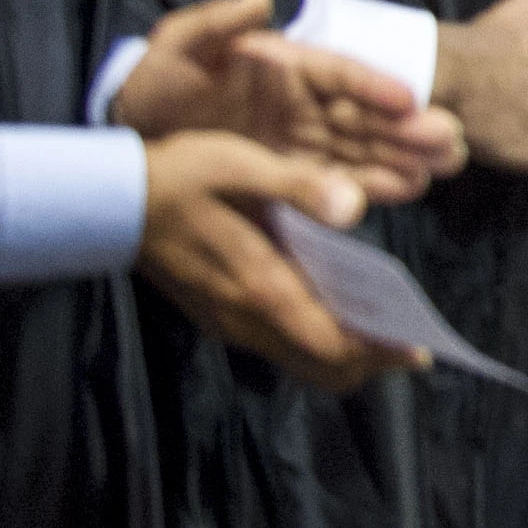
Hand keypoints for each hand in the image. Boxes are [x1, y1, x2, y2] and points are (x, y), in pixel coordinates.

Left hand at [105, 0, 464, 196]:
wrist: (125, 141)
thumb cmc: (152, 84)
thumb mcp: (176, 47)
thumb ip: (214, 24)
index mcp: (283, 66)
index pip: (338, 72)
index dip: (374, 84)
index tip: (410, 99)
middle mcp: (302, 103)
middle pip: (364, 114)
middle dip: (409, 127)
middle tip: (452, 140)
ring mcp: (300, 140)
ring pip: (362, 148)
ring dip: (404, 158)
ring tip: (445, 168)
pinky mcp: (290, 174)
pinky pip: (338, 181)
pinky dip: (373, 186)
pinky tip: (409, 190)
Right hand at [135, 134, 415, 393]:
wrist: (108, 200)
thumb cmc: (179, 175)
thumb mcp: (240, 164)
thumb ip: (300, 186)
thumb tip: (356, 206)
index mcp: (258, 285)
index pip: (329, 343)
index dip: (378, 353)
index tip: (419, 351)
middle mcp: (244, 317)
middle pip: (319, 362)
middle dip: (368, 359)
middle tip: (410, 339)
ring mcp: (227, 320)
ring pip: (298, 356)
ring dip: (342, 348)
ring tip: (385, 323)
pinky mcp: (218, 313)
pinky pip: (276, 340)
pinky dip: (313, 335)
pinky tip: (336, 303)